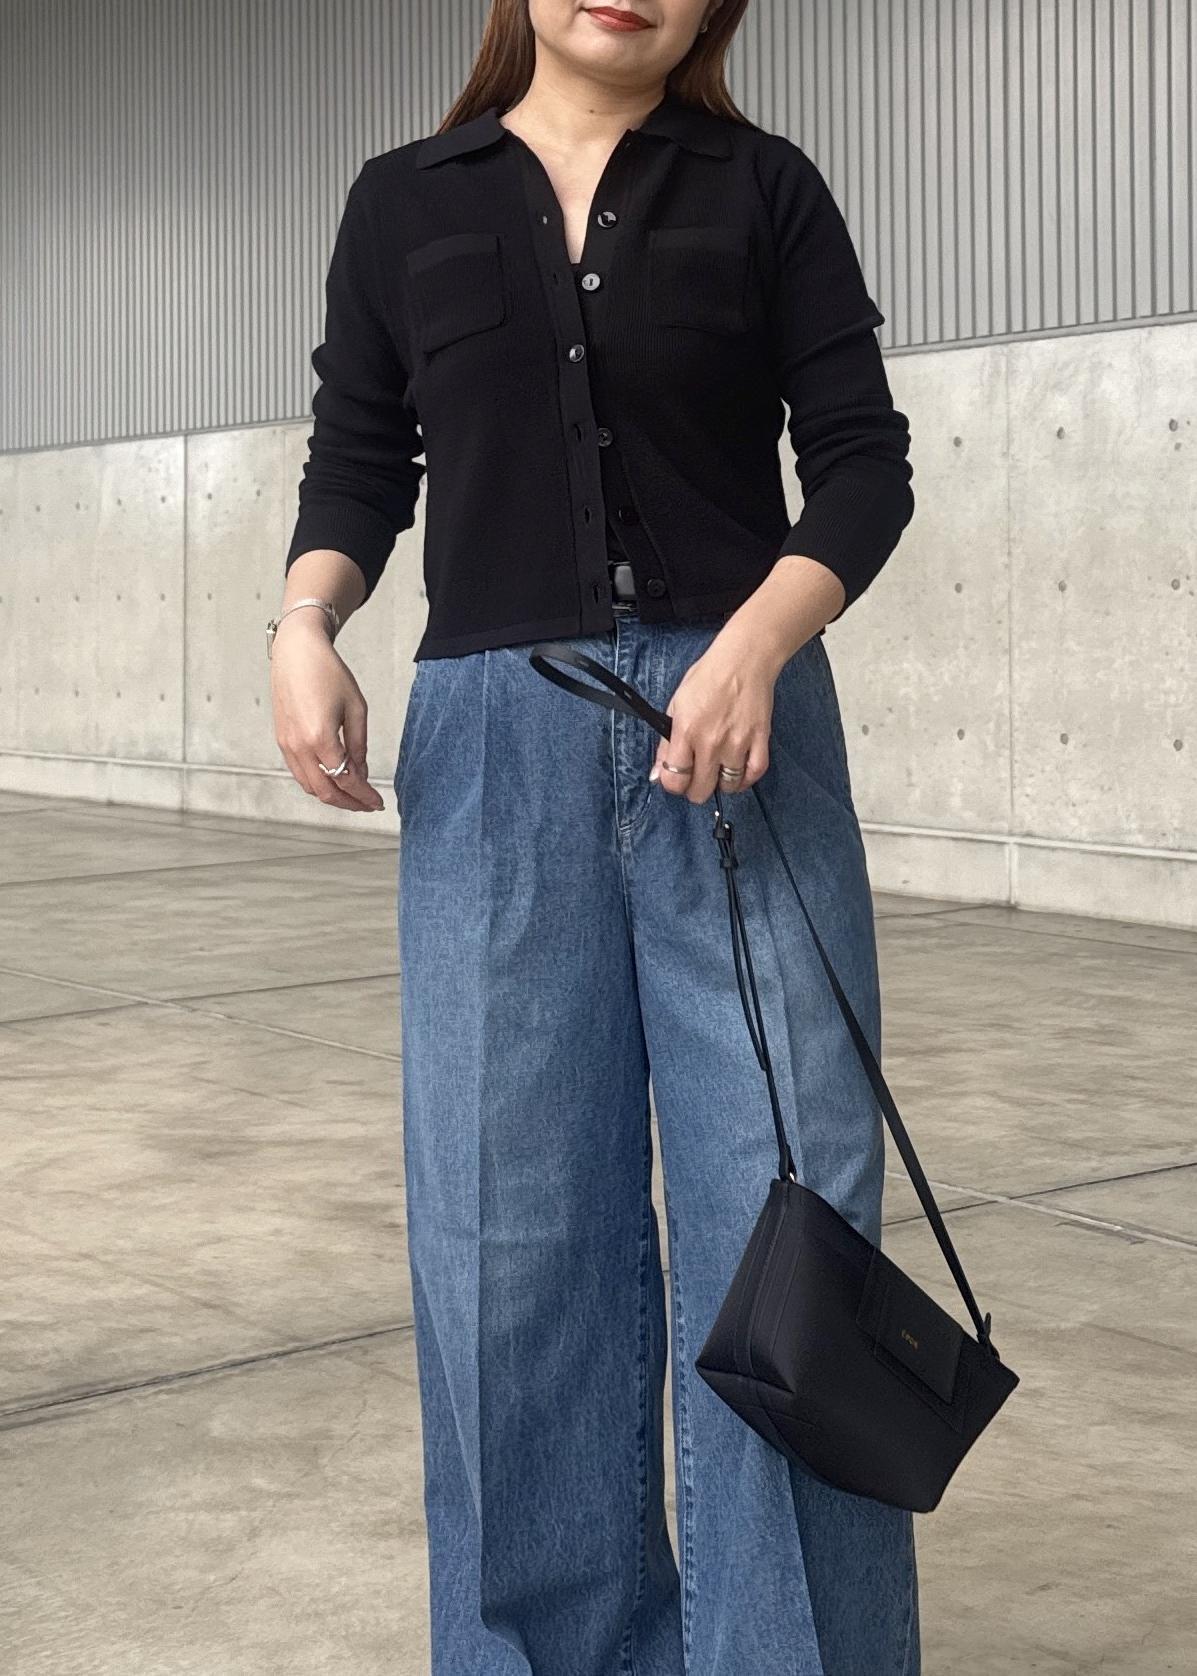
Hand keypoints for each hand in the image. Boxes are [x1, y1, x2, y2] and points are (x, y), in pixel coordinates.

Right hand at [270, 613, 384, 811]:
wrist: (296, 651)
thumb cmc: (328, 673)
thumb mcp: (356, 708)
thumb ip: (359, 745)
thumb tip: (361, 774)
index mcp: (320, 738)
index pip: (346, 780)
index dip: (364, 796)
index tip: (378, 802)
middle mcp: (299, 746)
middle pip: (324, 791)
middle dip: (349, 803)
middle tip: (368, 805)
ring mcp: (286, 745)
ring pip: (309, 786)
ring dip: (332, 796)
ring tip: (354, 795)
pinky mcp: (281, 739)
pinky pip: (299, 772)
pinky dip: (317, 782)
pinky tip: (334, 778)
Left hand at [649, 628, 780, 803]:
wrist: (743, 660)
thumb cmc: (708, 677)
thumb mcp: (676, 705)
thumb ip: (666, 744)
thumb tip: (658, 774)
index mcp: (686, 731)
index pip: (675, 779)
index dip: (673, 785)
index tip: (676, 779)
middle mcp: (711, 741)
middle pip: (700, 790)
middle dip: (694, 790)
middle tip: (696, 778)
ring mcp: (738, 742)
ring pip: (728, 786)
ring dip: (721, 784)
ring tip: (717, 772)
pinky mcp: (760, 740)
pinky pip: (753, 774)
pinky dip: (745, 779)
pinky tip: (738, 772)